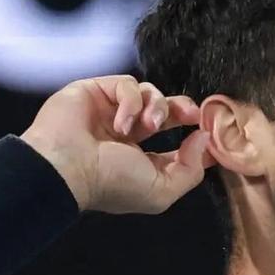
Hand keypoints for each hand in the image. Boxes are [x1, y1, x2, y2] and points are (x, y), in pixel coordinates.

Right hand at [20, 75, 214, 213]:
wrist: (66, 167)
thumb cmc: (110, 183)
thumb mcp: (160, 191)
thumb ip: (190, 170)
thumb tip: (202, 140)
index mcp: (139, 160)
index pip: (175, 144)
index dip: (194, 138)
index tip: (209, 133)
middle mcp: (126, 135)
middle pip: (166, 111)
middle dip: (182, 110)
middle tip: (192, 115)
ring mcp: (110, 111)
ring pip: (150, 94)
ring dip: (157, 108)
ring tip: (148, 126)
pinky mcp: (96, 90)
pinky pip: (127, 84)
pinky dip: (131, 101)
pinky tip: (121, 122)